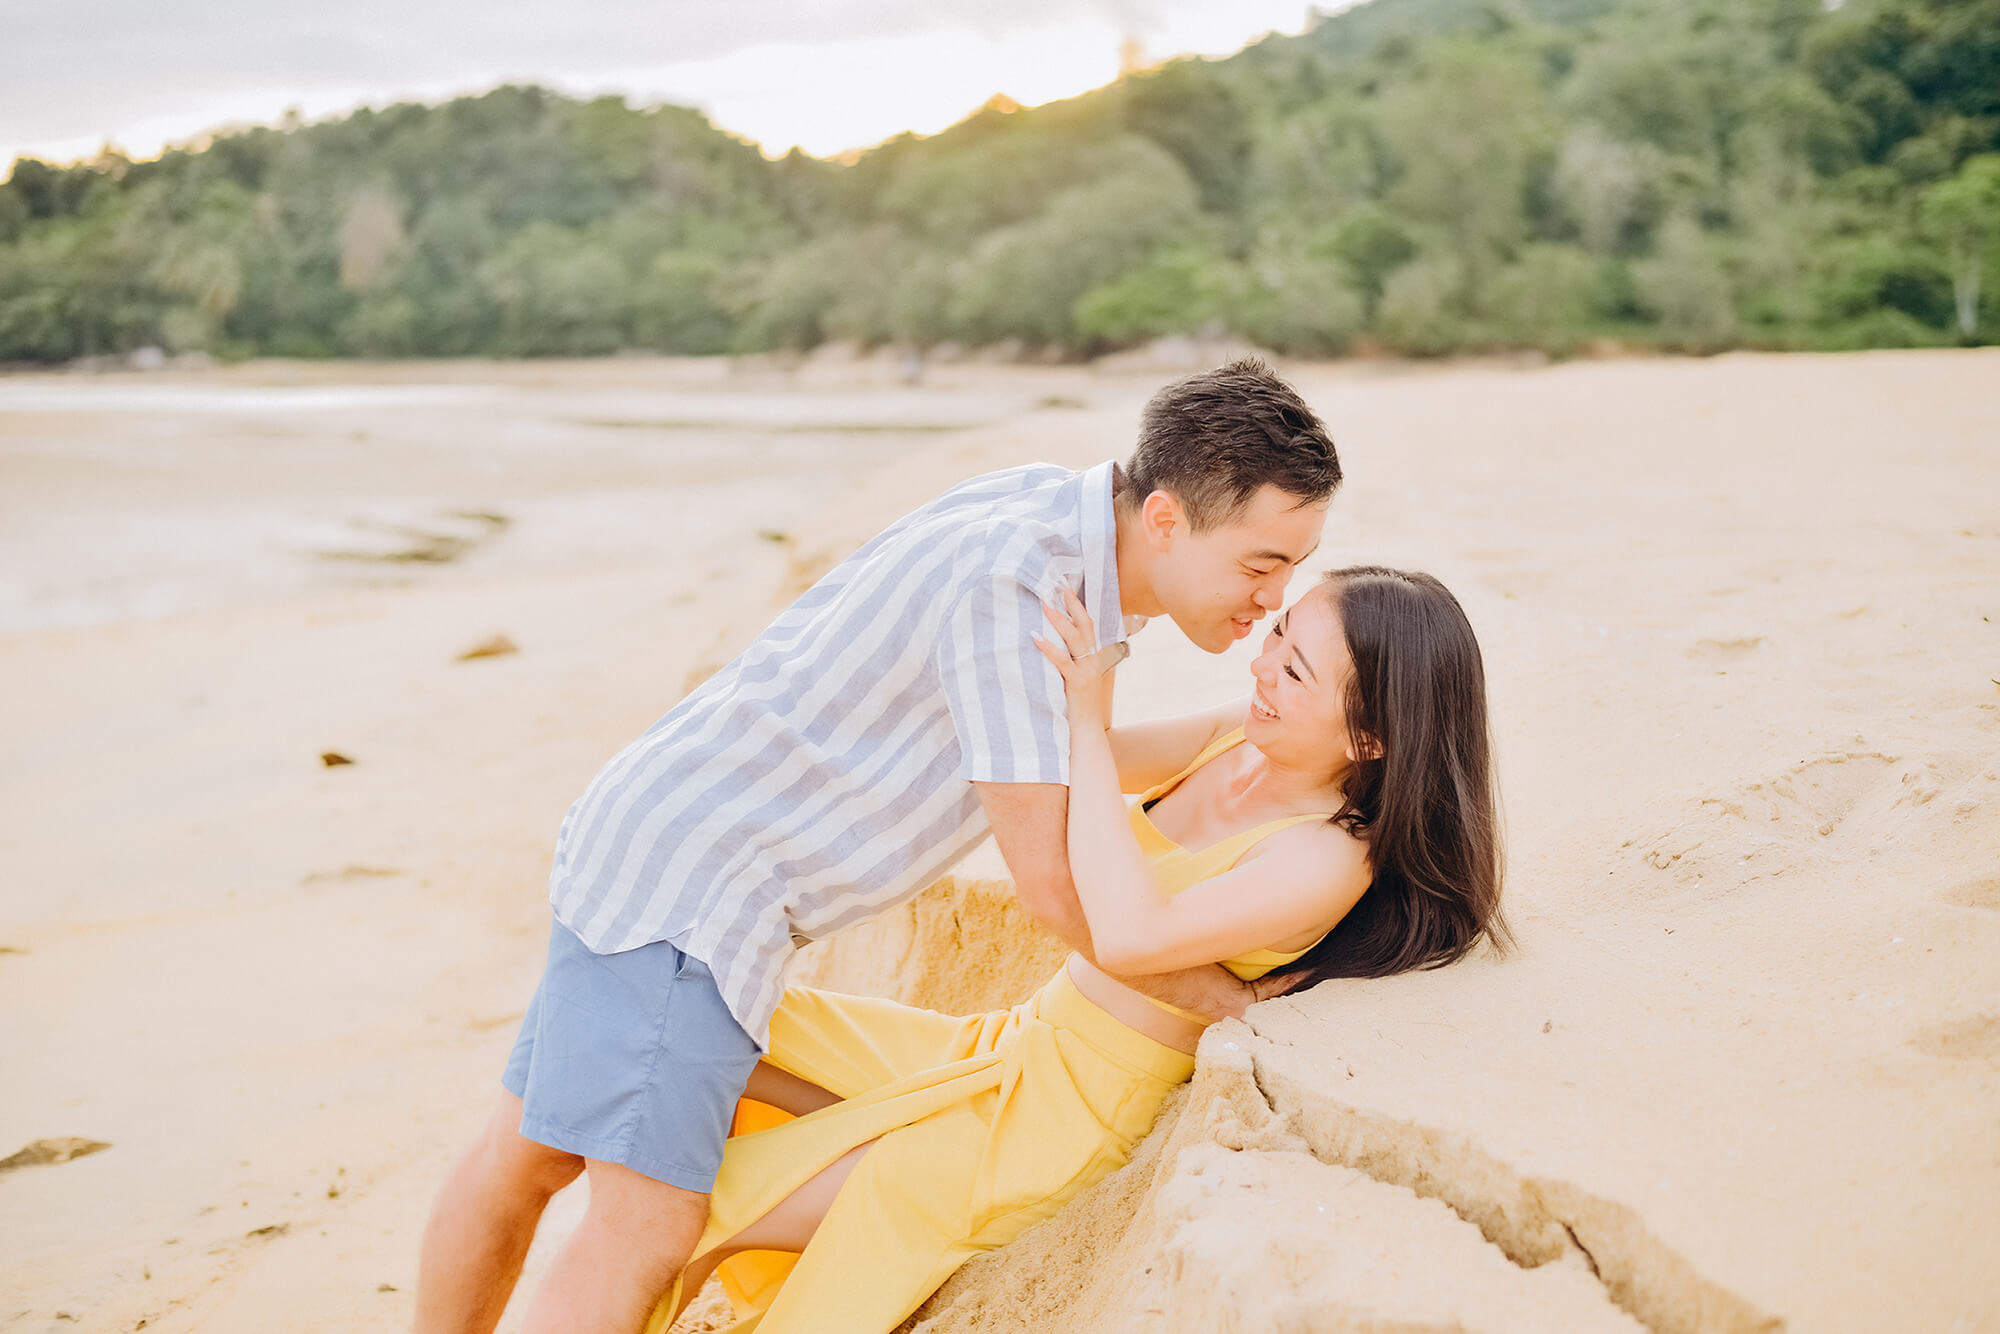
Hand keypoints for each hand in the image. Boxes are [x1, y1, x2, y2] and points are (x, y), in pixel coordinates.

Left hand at [1032, 587, 1112, 725]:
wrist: (1086, 732)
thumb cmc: (1076, 706)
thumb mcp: (1073, 678)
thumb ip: (1066, 660)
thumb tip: (1044, 640)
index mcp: (1092, 657)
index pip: (1087, 624)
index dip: (1077, 605)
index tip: (1064, 587)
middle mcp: (1092, 660)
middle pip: (1084, 624)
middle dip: (1070, 603)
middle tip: (1055, 585)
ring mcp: (1087, 671)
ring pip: (1075, 639)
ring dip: (1059, 620)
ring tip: (1043, 604)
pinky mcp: (1078, 684)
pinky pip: (1063, 662)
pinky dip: (1049, 648)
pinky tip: (1035, 637)